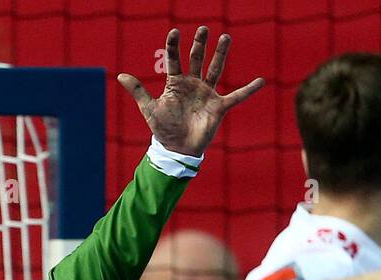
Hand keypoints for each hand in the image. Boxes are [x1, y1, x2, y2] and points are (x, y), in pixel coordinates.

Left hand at [117, 25, 263, 157]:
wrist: (177, 150)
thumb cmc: (163, 129)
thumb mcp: (149, 109)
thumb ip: (138, 91)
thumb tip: (120, 75)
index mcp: (176, 83)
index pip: (174, 60)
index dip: (173, 46)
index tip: (173, 32)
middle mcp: (193, 84)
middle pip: (197, 59)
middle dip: (200, 44)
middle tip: (203, 28)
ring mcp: (206, 94)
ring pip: (215, 69)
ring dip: (221, 54)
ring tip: (226, 37)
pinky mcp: (218, 107)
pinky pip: (236, 96)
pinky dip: (248, 90)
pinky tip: (261, 81)